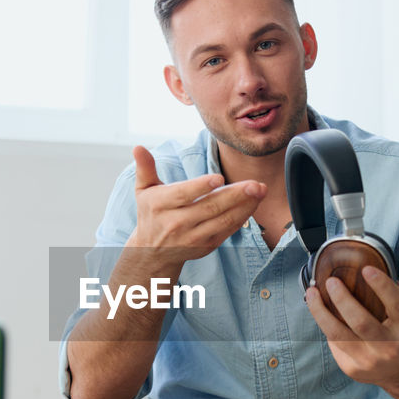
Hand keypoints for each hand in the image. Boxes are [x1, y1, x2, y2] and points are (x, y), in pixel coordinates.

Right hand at [126, 145, 265, 260]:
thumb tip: (138, 147)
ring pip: (222, 220)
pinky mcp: (205, 246)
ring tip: (260, 191)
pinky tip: (253, 204)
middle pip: (209, 207)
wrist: (152, 252)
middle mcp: (176, 223)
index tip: (219, 178)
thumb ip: (144, 168)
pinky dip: (242, 217)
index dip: (201, 187)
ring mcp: (192, 237)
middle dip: (235, 195)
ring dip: (245, 206)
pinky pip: (227, 231)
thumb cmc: (151, 213)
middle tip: (255, 184)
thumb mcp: (143, 190)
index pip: (183, 195)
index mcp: (160, 205)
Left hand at [305, 265, 398, 387]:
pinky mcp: (352, 368)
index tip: (366, 269)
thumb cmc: (397, 334)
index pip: (397, 304)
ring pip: (337, 334)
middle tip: (331, 281)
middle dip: (342, 299)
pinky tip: (321, 312)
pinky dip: (326, 324)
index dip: (382, 285)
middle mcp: (389, 348)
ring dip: (320, 311)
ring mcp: (369, 361)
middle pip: (361, 322)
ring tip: (312, 293)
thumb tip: (361, 269)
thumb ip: (388, 299)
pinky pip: (334, 342)